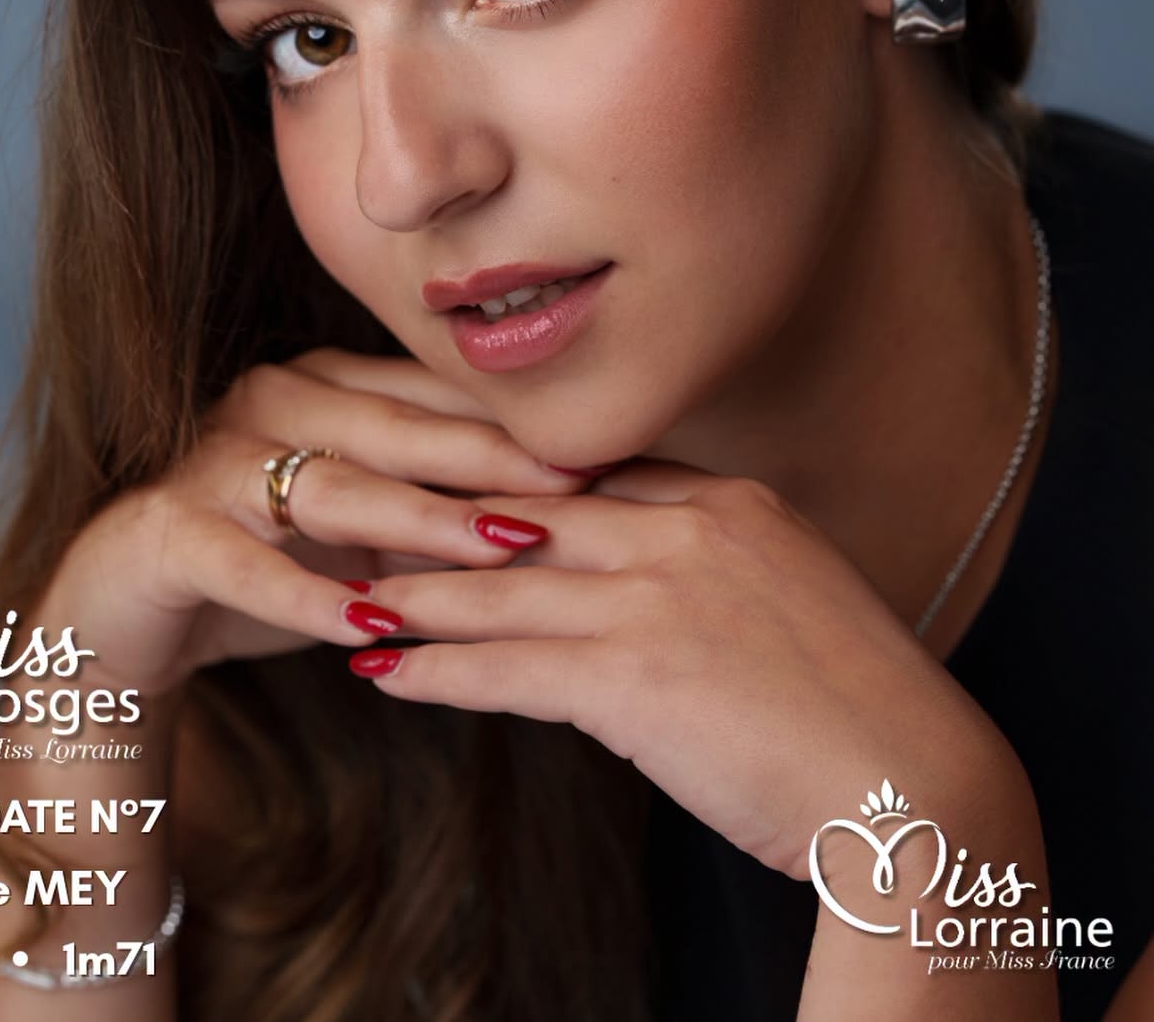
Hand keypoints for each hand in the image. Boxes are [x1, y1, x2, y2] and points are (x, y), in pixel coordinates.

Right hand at [35, 347, 591, 702]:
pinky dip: (307, 597)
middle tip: (575, 488)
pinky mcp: (166, 532)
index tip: (599, 455)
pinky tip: (369, 628)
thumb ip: (432, 506)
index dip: (514, 428)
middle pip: (394, 430)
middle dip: (490, 461)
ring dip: (418, 520)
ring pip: (330, 486)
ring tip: (499, 547)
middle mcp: (267, 404)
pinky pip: (245, 564)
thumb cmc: (259, 563)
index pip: (430, 399)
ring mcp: (212, 463)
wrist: (118, 618)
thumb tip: (561, 508)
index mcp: (320, 388)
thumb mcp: (356, 533)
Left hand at [351, 458, 1014, 882]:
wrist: (914, 788)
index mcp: (729, 502)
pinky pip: (506, 667)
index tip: (444, 480)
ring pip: (501, 588)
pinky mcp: (631, 679)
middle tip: (363, 516)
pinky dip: (436, 672)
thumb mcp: (793, 596)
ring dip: (415, 598)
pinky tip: (384, 675)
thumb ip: (712, 567)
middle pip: (527, 515)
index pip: (589, 477)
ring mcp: (655, 598)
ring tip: (351, 600)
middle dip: (437, 518)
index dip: (506, 482)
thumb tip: (636, 584)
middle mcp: (685, 530)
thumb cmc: (861, 705)